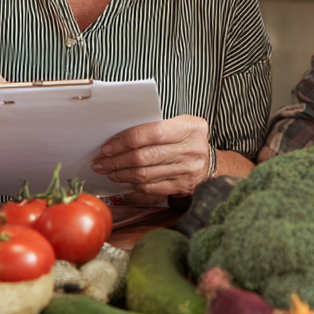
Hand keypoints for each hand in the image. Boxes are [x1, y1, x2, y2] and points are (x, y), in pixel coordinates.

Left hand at [93, 115, 210, 197]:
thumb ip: (157, 126)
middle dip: (117, 160)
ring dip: (120, 174)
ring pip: (144, 174)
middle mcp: (191, 149)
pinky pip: (150, 187)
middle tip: (101, 161)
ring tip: (108, 171)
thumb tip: (120, 136)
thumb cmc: (189, 140)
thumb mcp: (181, 125)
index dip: (126, 140)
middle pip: (144, 156)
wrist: (211, 165)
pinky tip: (123, 180)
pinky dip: (133, 184)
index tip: (109, 146)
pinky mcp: (181, 187)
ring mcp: (187, 170)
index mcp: (190, 128)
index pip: (152, 133)